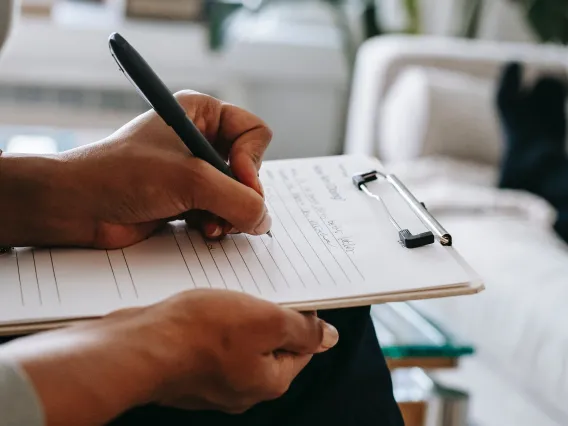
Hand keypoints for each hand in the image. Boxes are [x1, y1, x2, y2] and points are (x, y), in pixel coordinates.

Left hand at [0, 91, 271, 247]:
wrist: (78, 206)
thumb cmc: (123, 175)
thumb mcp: (191, 180)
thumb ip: (238, 200)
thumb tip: (264, 221)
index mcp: (202, 113)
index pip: (255, 132)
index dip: (252, 161)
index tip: (236, 180)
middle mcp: (201, 139)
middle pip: (250, 168)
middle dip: (240, 194)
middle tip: (226, 211)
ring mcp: (194, 171)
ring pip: (238, 194)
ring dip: (230, 214)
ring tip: (211, 225)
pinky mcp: (187, 198)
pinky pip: (222, 212)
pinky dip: (218, 224)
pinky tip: (203, 230)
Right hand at [0, 290, 338, 425]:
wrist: (135, 348)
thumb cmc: (198, 334)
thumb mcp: (266, 321)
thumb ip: (302, 330)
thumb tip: (328, 337)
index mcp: (268, 381)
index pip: (301, 348)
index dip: (301, 317)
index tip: (293, 295)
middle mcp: (242, 388)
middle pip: (269, 345)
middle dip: (266, 315)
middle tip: (257, 289)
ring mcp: (211, 382)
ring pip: (238, 341)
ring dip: (237, 316)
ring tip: (226, 295)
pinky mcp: (187, 370)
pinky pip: (210, 343)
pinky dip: (211, 324)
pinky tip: (201, 308)